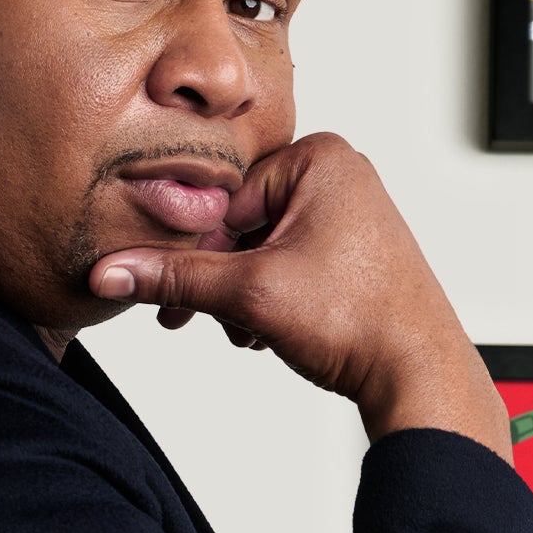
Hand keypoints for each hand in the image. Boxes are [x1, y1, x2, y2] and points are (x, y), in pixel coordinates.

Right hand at [88, 133, 509, 456]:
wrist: (418, 374)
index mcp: (319, 158)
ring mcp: (350, 213)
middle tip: (199, 318)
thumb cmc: (360, 321)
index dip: (195, 251)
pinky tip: (272, 330)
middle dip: (220, 278)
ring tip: (250, 330)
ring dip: (241, 295)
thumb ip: (175, 278)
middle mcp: (339, 175)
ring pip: (261, 249)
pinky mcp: (353, 250)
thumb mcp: (249, 293)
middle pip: (240, 223)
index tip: (170, 291)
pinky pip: (288, 263)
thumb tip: (113, 272)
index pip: (222, 197)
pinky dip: (270, 298)